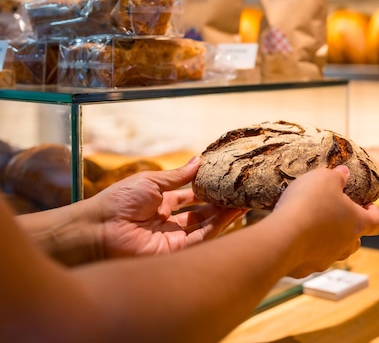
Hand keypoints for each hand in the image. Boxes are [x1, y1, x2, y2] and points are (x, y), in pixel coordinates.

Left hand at [90, 157, 246, 258]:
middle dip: (221, 203)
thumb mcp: (152, 181)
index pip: (190, 196)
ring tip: (245, 200)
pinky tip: (233, 213)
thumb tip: (199, 160)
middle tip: (242, 192)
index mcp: (160, 202)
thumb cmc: (119, 201)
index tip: (225, 180)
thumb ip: (179, 176)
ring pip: (205, 225)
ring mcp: (173, 237)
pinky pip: (201, 238)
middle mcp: (169, 221)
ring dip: (225, 214)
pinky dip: (218, 226)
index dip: (208, 190)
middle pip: (201, 213)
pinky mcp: (175, 251)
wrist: (99, 228)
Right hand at [271, 165, 378, 277]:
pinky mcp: (305, 269)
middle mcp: (345, 245)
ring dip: (326, 241)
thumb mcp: (325, 178)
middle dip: (348, 229)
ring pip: (333, 252)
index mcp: (357, 223)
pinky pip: (308, 259)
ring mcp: (326, 260)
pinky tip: (291, 238)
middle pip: (355, 241)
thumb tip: (343, 174)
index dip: (374, 212)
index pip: (377, 222)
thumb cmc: (308, 205)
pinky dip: (304, 250)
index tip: (366, 205)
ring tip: (311, 226)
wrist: (281, 237)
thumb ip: (337, 176)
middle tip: (335, 214)